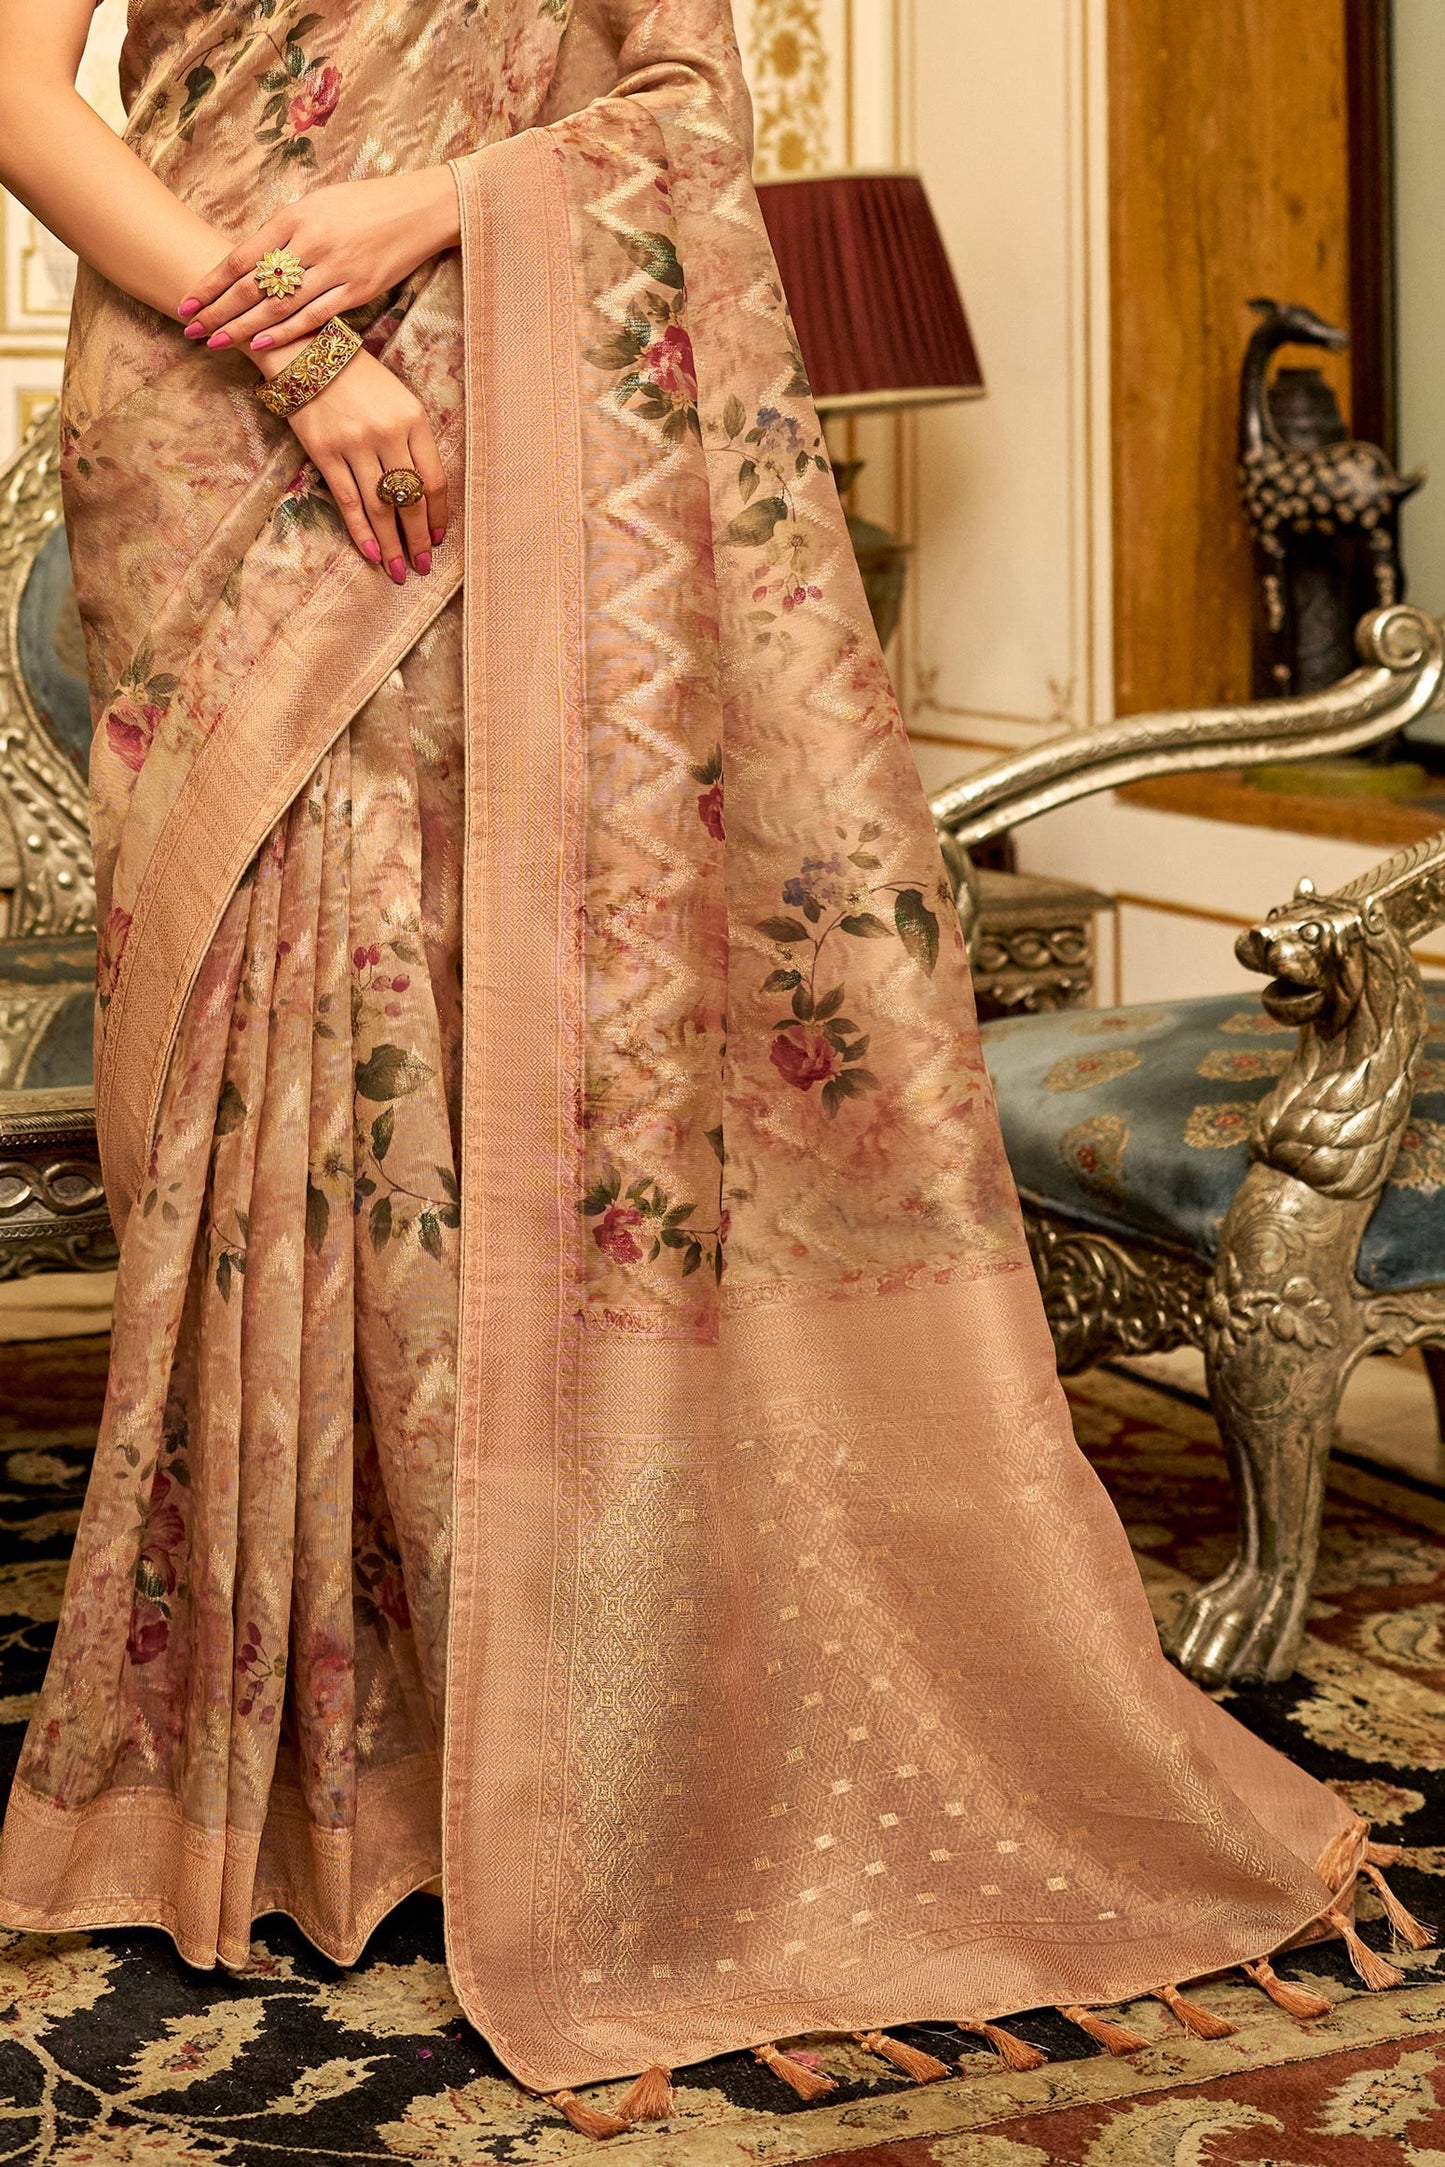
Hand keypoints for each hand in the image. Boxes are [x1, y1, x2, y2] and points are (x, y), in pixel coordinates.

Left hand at [179, 167, 459, 355]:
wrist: (416, 208)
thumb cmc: (362, 204)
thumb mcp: (317, 204)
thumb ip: (284, 231)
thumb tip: (253, 262)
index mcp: (294, 216)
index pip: (242, 256)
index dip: (211, 282)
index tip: (187, 301)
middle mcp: (310, 242)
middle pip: (254, 285)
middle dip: (218, 310)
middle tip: (192, 329)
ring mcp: (334, 269)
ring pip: (279, 306)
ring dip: (244, 328)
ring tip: (216, 343)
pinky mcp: (357, 290)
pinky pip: (315, 317)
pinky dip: (286, 333)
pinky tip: (261, 345)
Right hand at [270, 346, 447, 579]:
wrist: (308, 353)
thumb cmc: (359, 379)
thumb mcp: (398, 399)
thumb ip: (413, 440)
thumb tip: (422, 493)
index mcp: (413, 419)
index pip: (434, 480)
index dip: (437, 515)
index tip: (439, 538)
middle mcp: (387, 433)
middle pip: (410, 499)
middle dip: (419, 538)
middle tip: (423, 566)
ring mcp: (355, 444)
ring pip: (380, 507)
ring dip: (392, 545)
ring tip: (399, 571)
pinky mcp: (325, 453)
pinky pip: (348, 502)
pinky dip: (362, 532)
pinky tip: (373, 554)